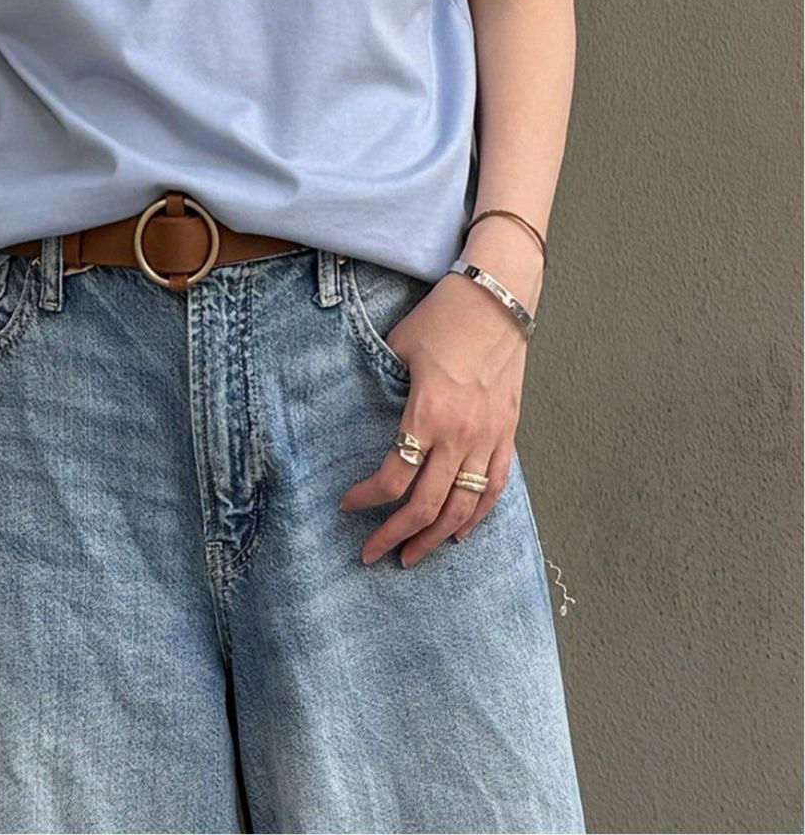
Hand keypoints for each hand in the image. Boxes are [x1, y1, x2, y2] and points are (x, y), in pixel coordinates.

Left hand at [337, 263, 534, 564]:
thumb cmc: (443, 317)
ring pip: (464, 508)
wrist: (498, 298)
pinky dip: (479, 516)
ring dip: (436, 538)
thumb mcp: (399, 346)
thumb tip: (363, 408)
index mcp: (428, 413)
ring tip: (413, 556)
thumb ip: (383, 384)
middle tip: (372, 554)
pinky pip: (496, 487)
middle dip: (395, 535)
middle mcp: (461, 434)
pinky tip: (461, 533)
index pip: (394, 476)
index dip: (367, 499)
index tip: (347, 505)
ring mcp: (489, 437)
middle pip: (428, 505)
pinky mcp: (508, 432)